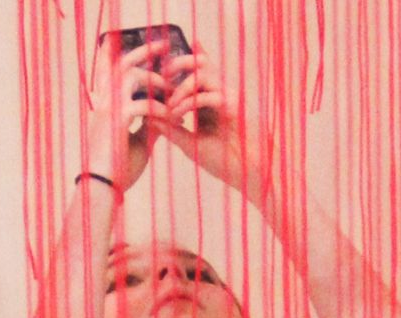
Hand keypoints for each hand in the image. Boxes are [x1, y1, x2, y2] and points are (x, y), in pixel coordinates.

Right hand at [82, 36, 180, 189]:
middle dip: (143, 52)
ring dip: (153, 79)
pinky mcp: (116, 123)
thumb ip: (150, 125)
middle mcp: (104, 103)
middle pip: (121, 64)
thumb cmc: (118, 168)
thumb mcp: (139, 142)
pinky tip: (171, 117)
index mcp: (107, 106)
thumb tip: (167, 115)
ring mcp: (107, 111)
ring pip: (129, 76)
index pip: (112, 71)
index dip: (128, 54)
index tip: (145, 47)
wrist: (103, 189)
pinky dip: (160, 108)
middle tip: (164, 44)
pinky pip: (141, 104)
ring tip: (170, 89)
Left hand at [152, 54, 267, 194]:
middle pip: (199, 61)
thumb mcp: (190, 143)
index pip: (195, 70)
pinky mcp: (235, 106)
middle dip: (177, 64)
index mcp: (209, 98)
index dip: (180, 59)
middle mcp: (219, 93)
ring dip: (181, 87)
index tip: (160, 61)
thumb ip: (171, 129)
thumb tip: (149, 116)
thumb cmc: (225, 160)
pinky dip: (190, 102)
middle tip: (162, 77)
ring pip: (202, 74)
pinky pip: (210, 95)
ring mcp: (228, 97)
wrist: (250, 174)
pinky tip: (179, 115)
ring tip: (171, 105)